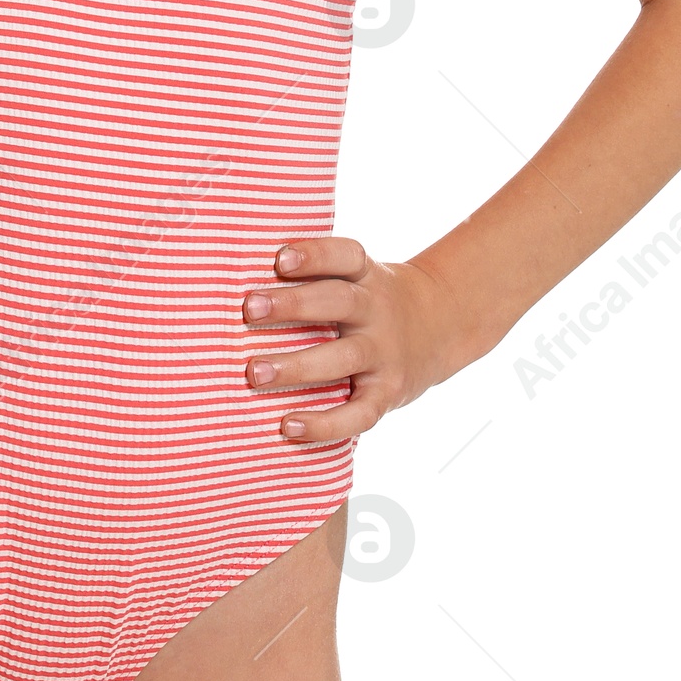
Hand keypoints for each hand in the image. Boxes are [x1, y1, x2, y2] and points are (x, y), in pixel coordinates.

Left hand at [243, 237, 471, 443]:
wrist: (439, 326)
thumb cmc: (369, 300)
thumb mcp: (358, 275)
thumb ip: (316, 276)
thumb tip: (241, 280)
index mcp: (367, 274)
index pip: (345, 256)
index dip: (315, 255)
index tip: (278, 259)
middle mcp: (378, 310)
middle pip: (339, 301)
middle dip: (294, 305)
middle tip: (249, 309)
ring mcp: (386, 354)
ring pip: (344, 357)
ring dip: (298, 366)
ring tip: (254, 372)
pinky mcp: (389, 393)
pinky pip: (359, 413)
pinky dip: (324, 423)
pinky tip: (288, 425)